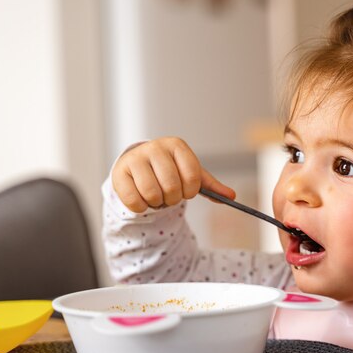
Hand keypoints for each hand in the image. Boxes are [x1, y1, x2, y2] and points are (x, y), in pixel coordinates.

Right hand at [112, 137, 234, 212]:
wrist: (139, 167)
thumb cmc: (169, 171)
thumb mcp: (191, 176)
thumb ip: (211, 186)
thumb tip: (232, 196)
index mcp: (176, 145)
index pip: (192, 176)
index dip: (191, 191)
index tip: (186, 191)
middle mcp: (155, 147)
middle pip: (172, 187)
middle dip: (173, 199)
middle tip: (168, 195)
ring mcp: (136, 158)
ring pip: (152, 194)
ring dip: (156, 203)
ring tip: (155, 195)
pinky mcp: (120, 172)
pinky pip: (135, 201)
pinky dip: (141, 207)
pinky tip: (141, 198)